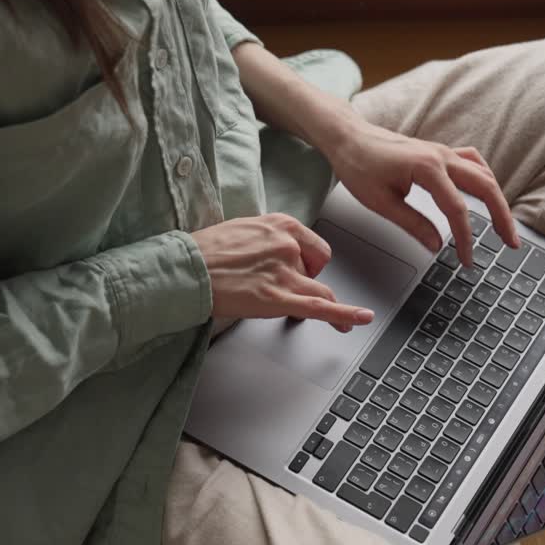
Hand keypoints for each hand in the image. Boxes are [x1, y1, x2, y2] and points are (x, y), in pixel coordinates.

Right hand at [191, 214, 373, 331]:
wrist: (185, 269)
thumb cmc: (206, 252)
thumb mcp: (244, 230)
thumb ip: (268, 239)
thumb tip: (277, 254)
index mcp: (281, 225)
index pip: (313, 245)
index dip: (308, 262)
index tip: (302, 270)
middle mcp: (287, 245)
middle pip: (317, 267)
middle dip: (308, 280)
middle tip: (285, 288)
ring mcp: (284, 271)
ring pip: (320, 290)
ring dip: (325, 304)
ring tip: (337, 319)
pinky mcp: (277, 298)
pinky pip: (320, 307)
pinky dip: (345, 315)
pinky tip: (358, 320)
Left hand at [326, 117, 520, 265]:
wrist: (349, 137)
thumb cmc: (359, 165)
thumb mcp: (381, 202)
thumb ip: (413, 224)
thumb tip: (437, 245)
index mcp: (426, 168)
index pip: (457, 209)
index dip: (466, 238)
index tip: (468, 259)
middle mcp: (441, 156)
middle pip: (485, 186)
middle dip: (502, 217)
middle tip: (511, 243)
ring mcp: (443, 152)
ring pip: (483, 173)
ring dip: (498, 199)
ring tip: (504, 225)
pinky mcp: (440, 153)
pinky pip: (473, 163)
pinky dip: (485, 180)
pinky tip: (488, 194)